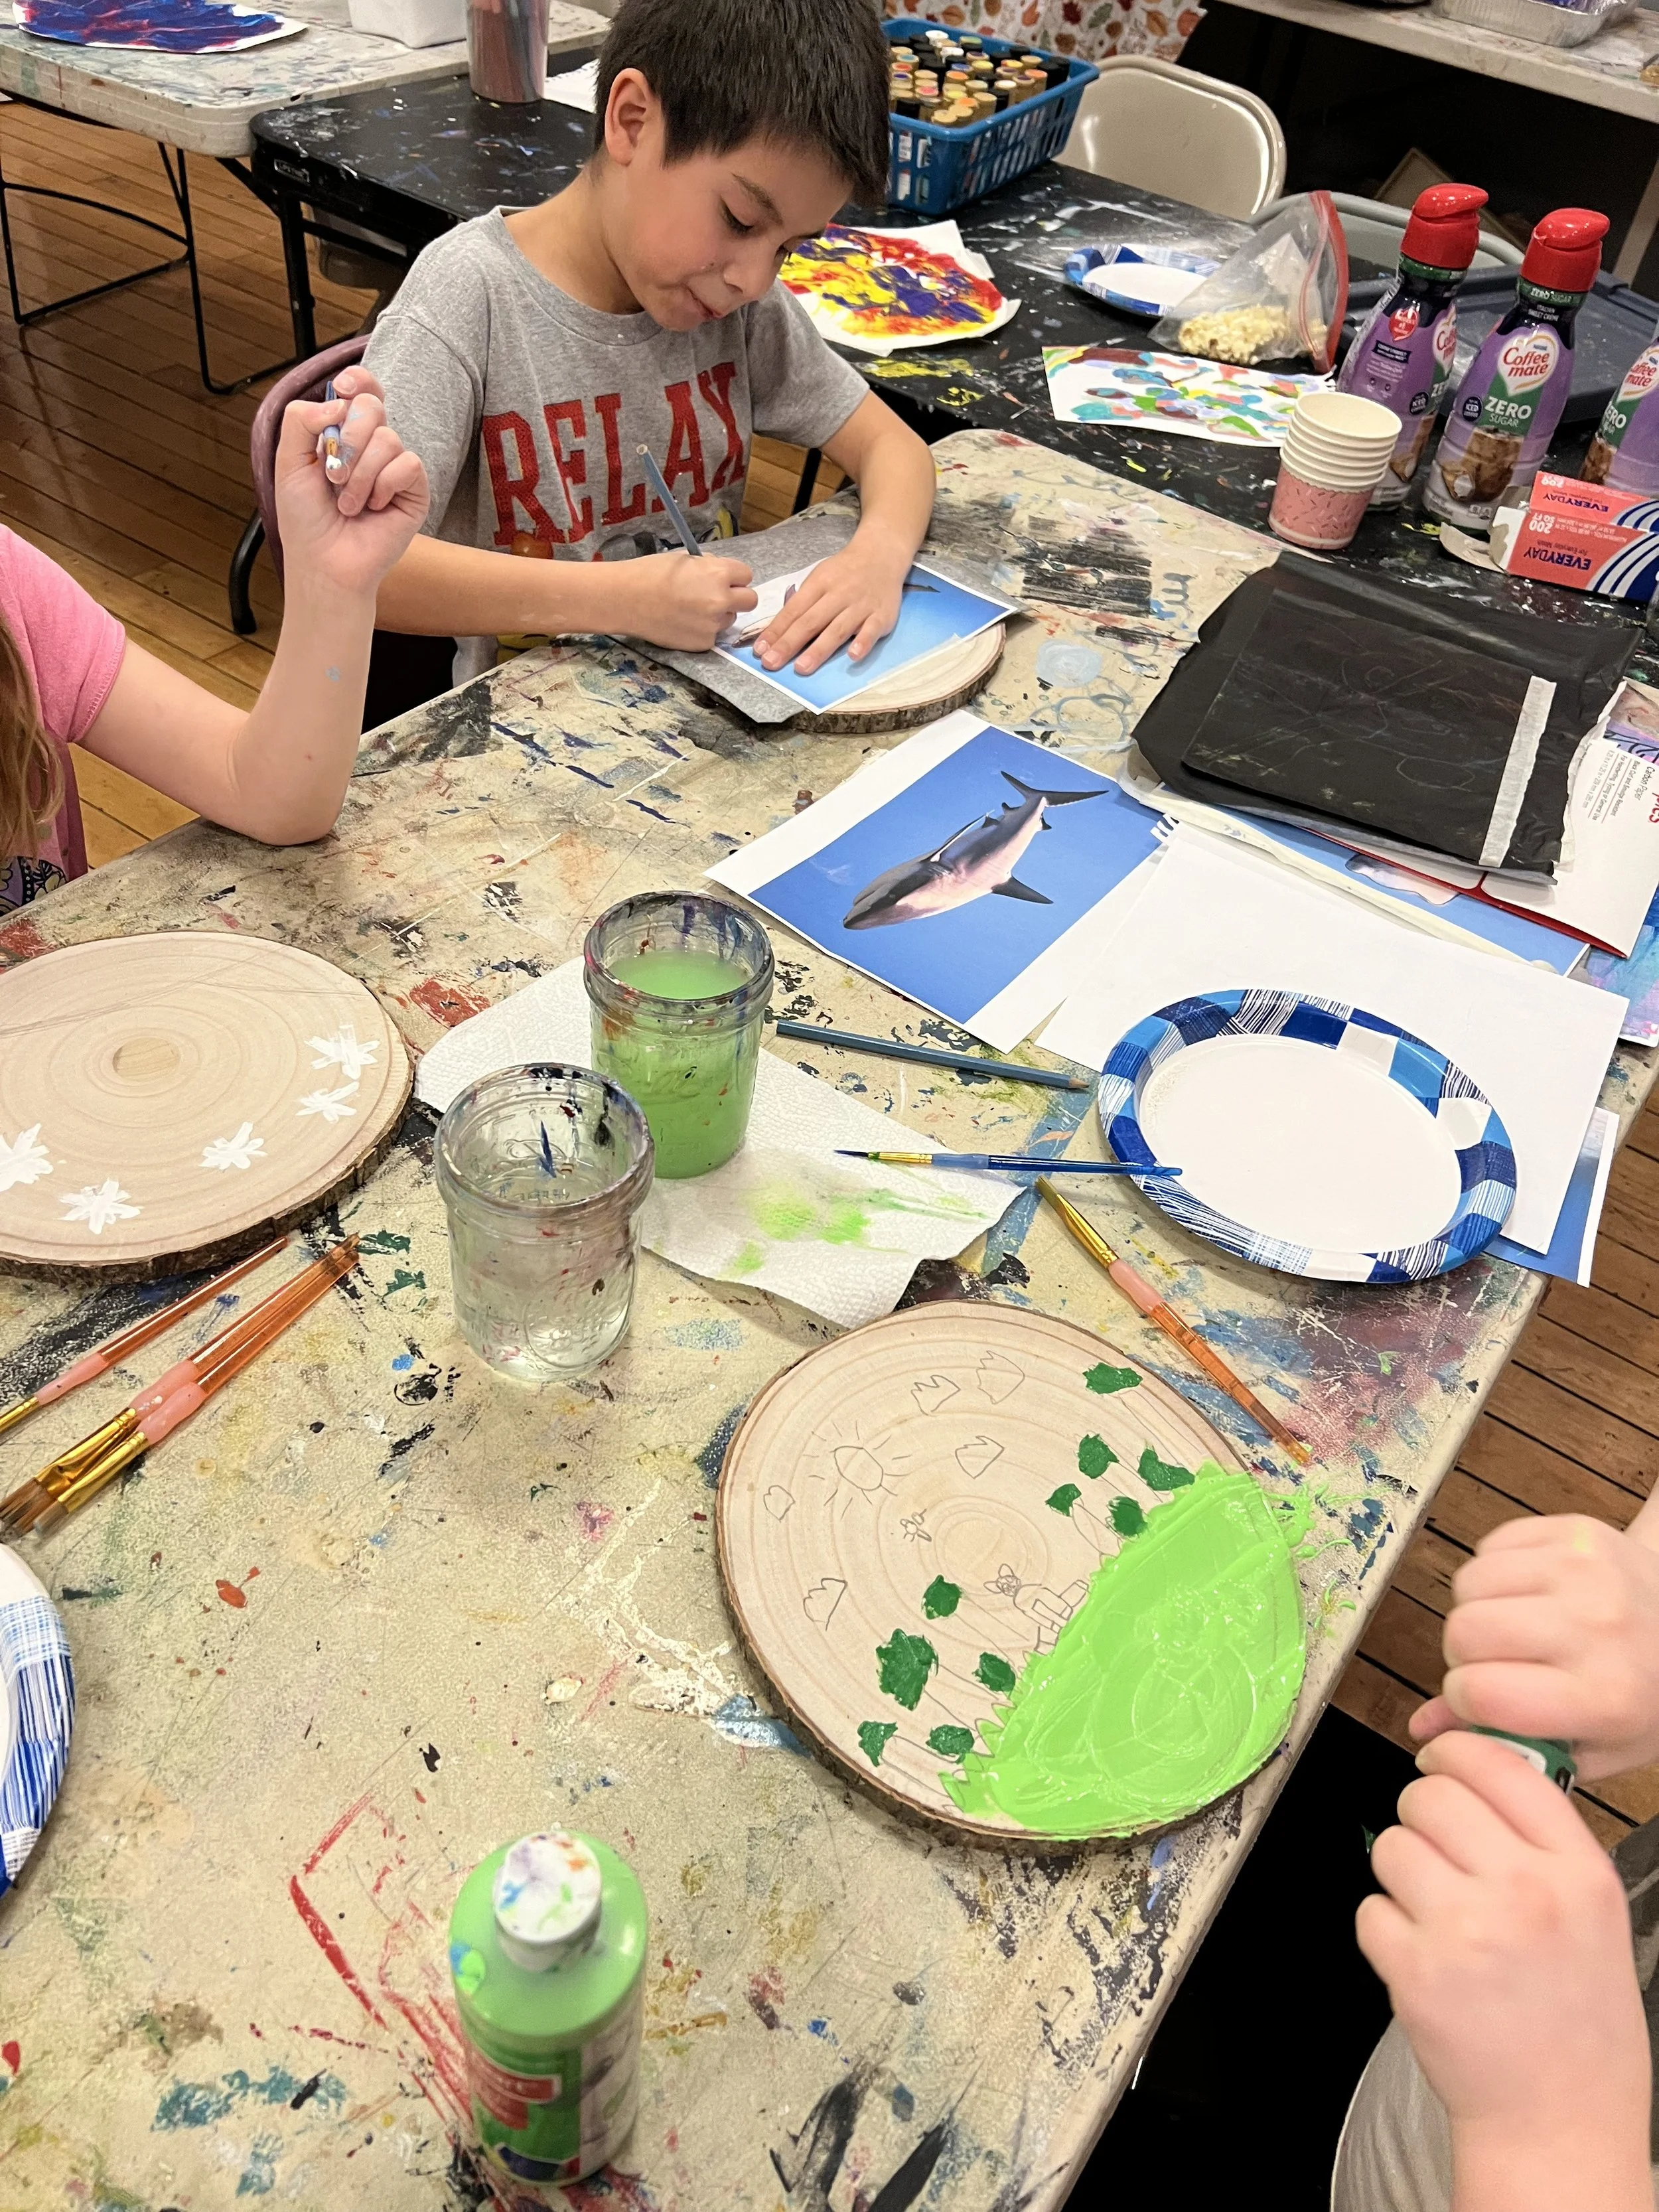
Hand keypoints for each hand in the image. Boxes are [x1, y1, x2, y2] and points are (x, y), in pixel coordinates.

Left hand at [273, 368, 428, 600]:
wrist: (324, 563)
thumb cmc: (306, 521)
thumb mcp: (288, 463)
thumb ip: (300, 421)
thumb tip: (338, 403)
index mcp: (343, 435)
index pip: (361, 390)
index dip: (358, 381)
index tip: (344, 389)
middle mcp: (372, 447)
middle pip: (373, 405)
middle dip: (349, 436)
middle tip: (333, 473)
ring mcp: (395, 468)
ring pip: (388, 438)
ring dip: (360, 474)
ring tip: (348, 504)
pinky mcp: (415, 491)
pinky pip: (408, 464)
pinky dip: (383, 486)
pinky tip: (373, 509)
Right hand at [615, 549, 755, 649]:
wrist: (626, 599)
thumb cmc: (651, 573)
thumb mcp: (685, 559)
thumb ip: (709, 567)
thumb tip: (722, 574)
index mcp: (718, 573)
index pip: (746, 575)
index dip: (734, 577)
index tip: (724, 580)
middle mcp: (721, 599)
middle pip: (750, 601)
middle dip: (737, 598)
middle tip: (719, 597)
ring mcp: (713, 624)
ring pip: (730, 619)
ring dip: (719, 615)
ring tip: (692, 610)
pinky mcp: (703, 642)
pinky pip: (713, 635)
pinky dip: (703, 630)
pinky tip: (683, 623)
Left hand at [752, 539, 906, 676]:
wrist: (881, 555)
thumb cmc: (845, 572)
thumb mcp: (819, 578)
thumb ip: (802, 603)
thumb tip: (778, 631)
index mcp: (819, 584)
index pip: (793, 611)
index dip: (776, 631)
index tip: (760, 650)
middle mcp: (838, 595)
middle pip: (811, 622)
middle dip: (789, 643)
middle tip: (771, 663)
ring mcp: (861, 606)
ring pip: (837, 629)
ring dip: (819, 649)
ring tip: (801, 668)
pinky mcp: (882, 615)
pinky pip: (871, 630)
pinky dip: (863, 642)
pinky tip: (852, 656)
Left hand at [1357, 1733, 1648, 2201]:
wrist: (1558, 2120)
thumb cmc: (1576, 2017)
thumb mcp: (1592, 1912)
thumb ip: (1543, 1840)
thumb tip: (1478, 1767)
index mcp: (1578, 1871)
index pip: (1499, 1764)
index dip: (1456, 1752)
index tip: (1440, 1763)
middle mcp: (1525, 1891)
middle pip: (1430, 1796)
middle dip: (1420, 1815)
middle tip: (1437, 1849)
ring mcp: (1466, 1931)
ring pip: (1391, 1845)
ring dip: (1401, 1872)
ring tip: (1436, 1913)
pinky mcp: (1416, 1971)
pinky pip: (1370, 1908)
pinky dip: (1385, 1929)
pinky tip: (1423, 1958)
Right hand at [1411, 1514, 1658, 1780]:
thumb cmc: (1640, 1695)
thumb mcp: (1591, 1746)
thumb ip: (1506, 1744)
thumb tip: (1422, 1732)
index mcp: (1602, 1696)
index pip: (1479, 1693)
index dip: (1464, 1699)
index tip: (1480, 1700)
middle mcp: (1595, 1627)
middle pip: (1463, 1632)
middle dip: (1465, 1653)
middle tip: (1498, 1663)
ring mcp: (1583, 1570)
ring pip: (1467, 1584)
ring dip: (1477, 1609)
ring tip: (1516, 1627)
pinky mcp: (1574, 1530)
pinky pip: (1489, 1546)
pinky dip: (1496, 1573)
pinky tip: (1529, 1594)